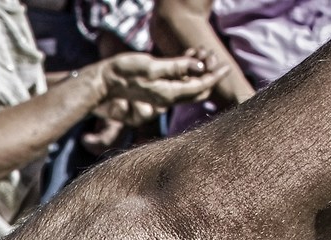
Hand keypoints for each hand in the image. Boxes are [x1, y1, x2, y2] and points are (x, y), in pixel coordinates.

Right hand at [93, 51, 220, 110]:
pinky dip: (187, 70)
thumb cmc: (123, 73)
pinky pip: (179, 81)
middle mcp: (167, 96)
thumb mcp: (151, 66)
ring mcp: (162, 93)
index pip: (200, 87)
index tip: (228, 66)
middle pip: (198, 89)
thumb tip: (199, 67)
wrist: (103, 81)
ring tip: (201, 52)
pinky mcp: (157, 87)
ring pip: (189, 84)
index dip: (215, 77)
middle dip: (209, 73)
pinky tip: (190, 56)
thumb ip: (176, 67)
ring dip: (198, 70)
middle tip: (213, 55)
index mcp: (168, 94)